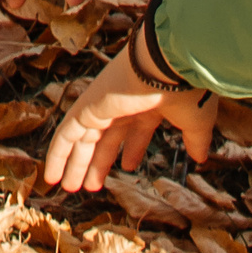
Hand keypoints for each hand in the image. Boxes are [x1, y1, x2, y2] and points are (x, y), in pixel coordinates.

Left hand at [43, 35, 215, 191]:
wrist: (168, 64)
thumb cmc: (185, 90)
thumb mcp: (195, 122)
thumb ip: (195, 140)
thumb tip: (200, 158)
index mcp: (148, 107)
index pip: (135, 132)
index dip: (131, 150)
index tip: (128, 167)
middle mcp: (123, 106)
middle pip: (104, 139)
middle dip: (98, 163)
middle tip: (91, 186)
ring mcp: (103, 106)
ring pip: (83, 140)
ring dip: (76, 164)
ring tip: (69, 187)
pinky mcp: (86, 107)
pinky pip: (66, 134)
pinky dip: (57, 153)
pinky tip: (51, 174)